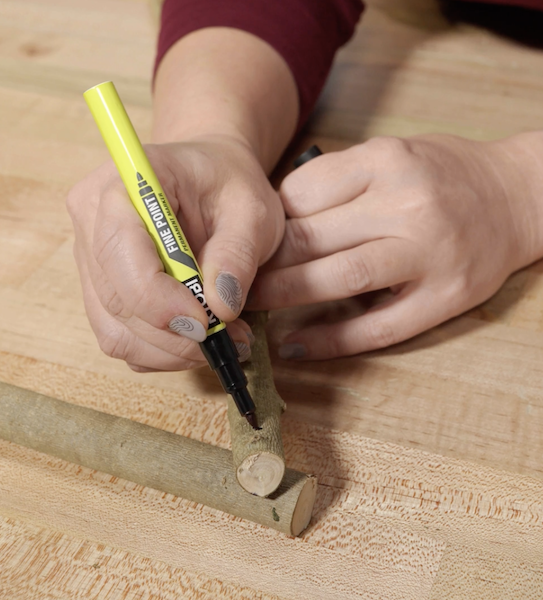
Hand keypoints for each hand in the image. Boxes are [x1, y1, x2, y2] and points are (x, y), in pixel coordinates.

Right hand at [67, 135, 284, 370]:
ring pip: (116, 331)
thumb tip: (221, 308)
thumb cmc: (227, 185)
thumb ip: (238, 253)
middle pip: (115, 299)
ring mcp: (91, 261)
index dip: (157, 298)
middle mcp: (93, 222)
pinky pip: (123, 340)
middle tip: (228, 339)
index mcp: (123, 185)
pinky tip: (196, 338)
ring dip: (171, 350)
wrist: (208, 181)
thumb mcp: (251, 209)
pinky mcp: (101, 292)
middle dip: (174, 333)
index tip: (205, 322)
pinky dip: (162, 352)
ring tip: (220, 340)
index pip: (118, 249)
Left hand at [248, 134, 541, 358]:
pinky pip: (376, 328)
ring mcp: (428, 255)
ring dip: (285, 298)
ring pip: (339, 279)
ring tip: (251, 308)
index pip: (302, 193)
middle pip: (312, 237)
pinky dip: (329, 341)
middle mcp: (407, 205)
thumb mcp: (391, 153)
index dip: (265, 221)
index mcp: (387, 161)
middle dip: (263, 263)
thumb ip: (337, 179)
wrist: (519, 196)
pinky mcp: (443, 299)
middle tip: (231, 279)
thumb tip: (272, 218)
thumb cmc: (443, 173)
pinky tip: (294, 346)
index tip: (246, 241)